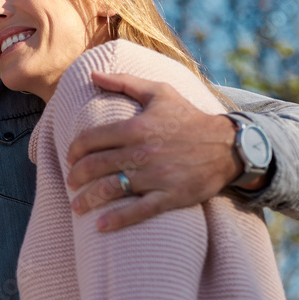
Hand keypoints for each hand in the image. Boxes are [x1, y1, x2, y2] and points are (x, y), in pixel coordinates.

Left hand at [65, 71, 243, 230]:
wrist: (229, 145)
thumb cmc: (189, 117)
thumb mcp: (159, 92)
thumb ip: (124, 82)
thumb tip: (93, 74)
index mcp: (135, 128)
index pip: (91, 140)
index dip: (74, 150)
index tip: (70, 157)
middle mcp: (142, 153)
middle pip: (95, 166)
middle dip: (76, 176)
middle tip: (70, 181)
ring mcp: (156, 176)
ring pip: (111, 189)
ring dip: (88, 199)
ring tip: (77, 206)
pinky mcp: (171, 196)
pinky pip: (139, 211)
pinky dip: (117, 220)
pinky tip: (100, 226)